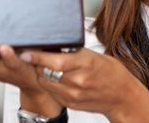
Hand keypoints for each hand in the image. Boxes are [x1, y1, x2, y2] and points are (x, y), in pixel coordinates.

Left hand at [21, 48, 148, 122]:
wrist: (122, 96)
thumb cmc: (111, 71)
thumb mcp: (94, 55)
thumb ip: (73, 52)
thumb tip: (52, 45)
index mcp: (85, 64)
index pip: (55, 62)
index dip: (37, 57)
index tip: (25, 52)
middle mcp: (77, 82)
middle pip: (45, 72)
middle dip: (37, 62)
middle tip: (33, 53)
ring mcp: (73, 95)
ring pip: (45, 83)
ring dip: (41, 73)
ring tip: (44, 64)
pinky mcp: (70, 104)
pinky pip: (52, 92)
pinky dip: (49, 83)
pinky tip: (55, 77)